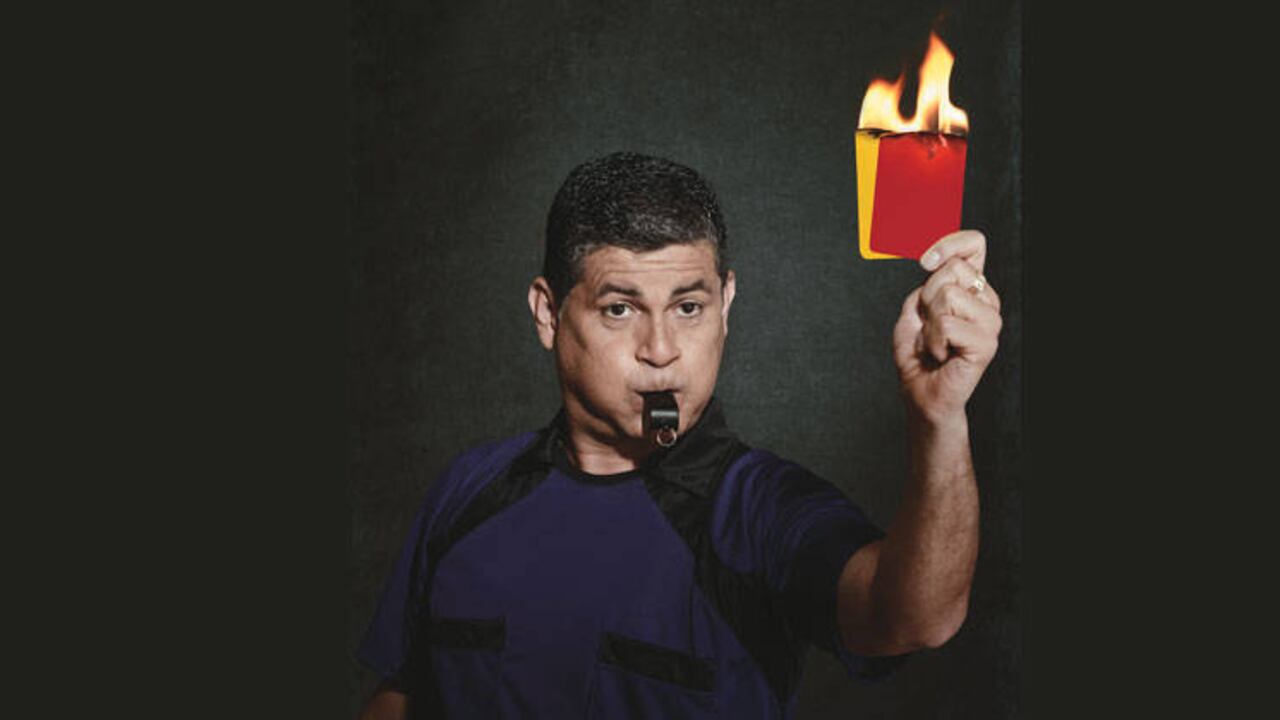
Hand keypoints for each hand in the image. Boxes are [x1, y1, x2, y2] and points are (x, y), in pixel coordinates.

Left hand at [892, 230, 1001, 423]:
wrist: (921, 392)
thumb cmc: (918, 353)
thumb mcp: (914, 309)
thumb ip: (927, 282)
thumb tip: (934, 258)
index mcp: (972, 288)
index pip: (974, 244)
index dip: (950, 243)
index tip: (925, 262)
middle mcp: (986, 301)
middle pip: (953, 269)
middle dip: (927, 297)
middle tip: (929, 326)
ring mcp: (990, 322)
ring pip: (948, 295)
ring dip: (928, 323)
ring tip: (935, 342)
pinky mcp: (987, 343)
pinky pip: (947, 324)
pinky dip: (932, 341)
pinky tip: (941, 355)